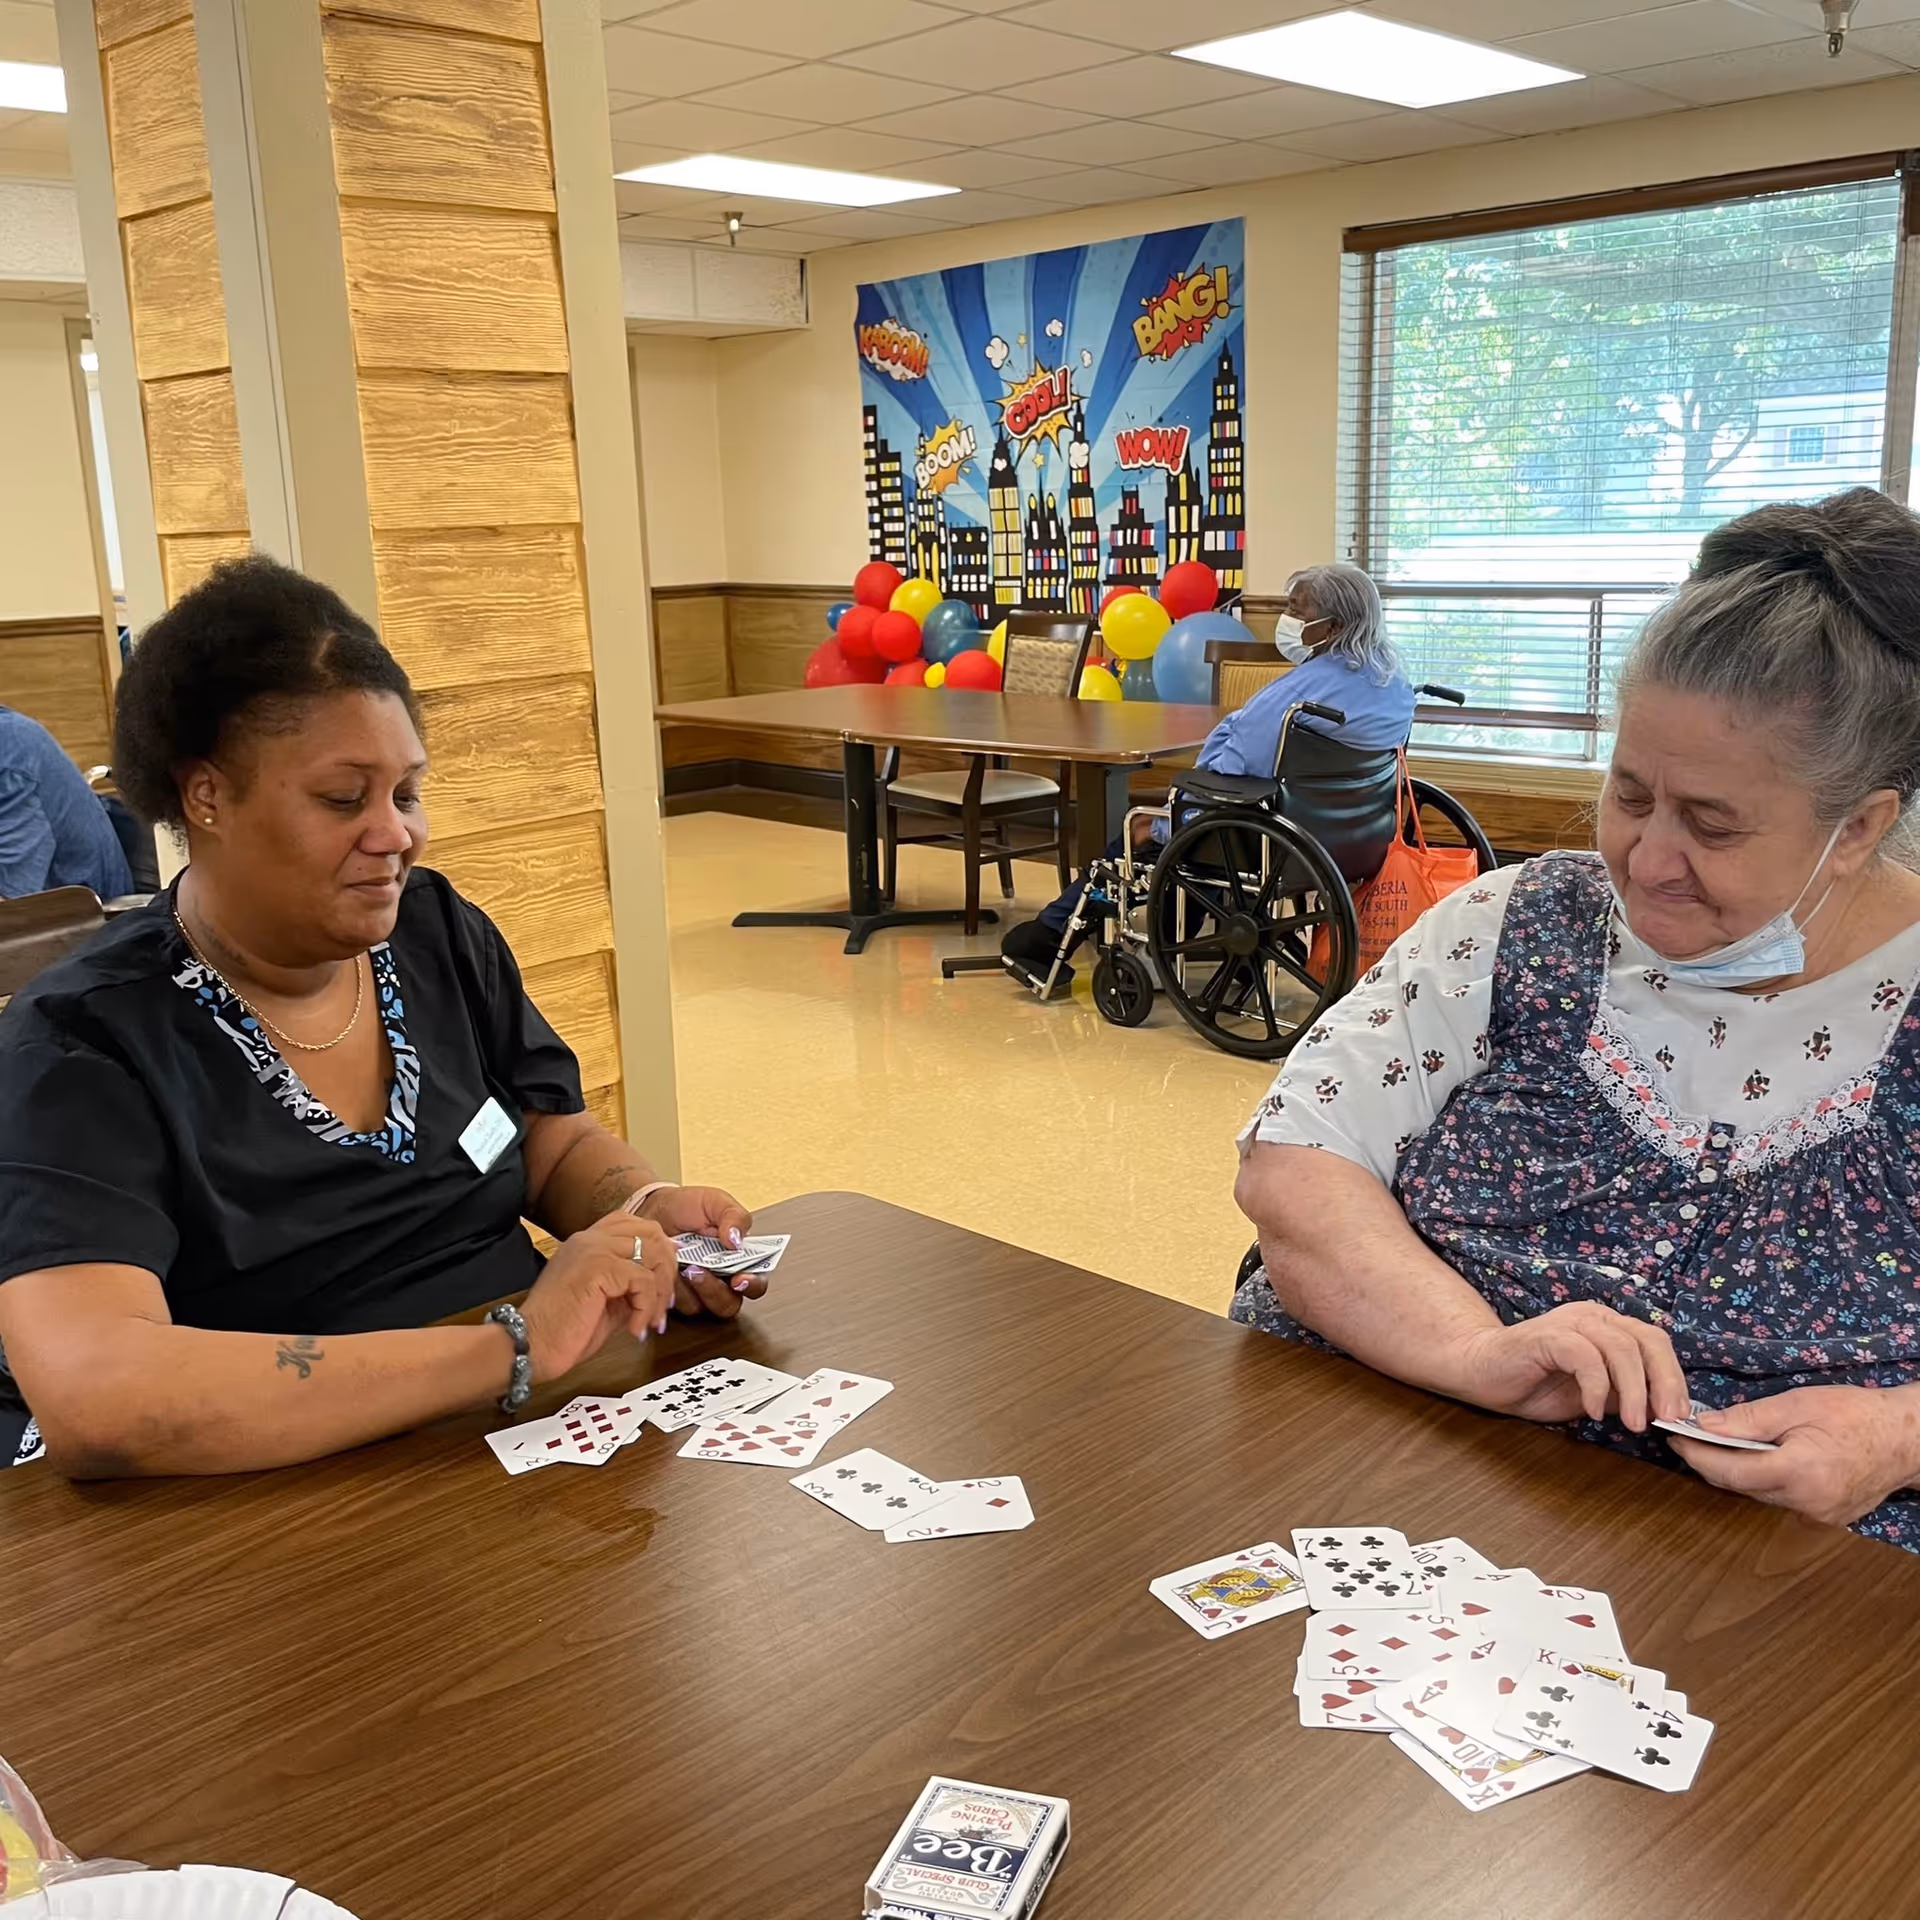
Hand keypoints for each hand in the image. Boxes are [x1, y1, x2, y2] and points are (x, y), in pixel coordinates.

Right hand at [520, 1210, 676, 1382]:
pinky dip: (646, 1307)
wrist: (531, 1346)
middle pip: (651, 1233)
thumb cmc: (562, 1331)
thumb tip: (661, 1284)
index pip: (635, 1224)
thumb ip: (629, 1286)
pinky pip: (642, 1279)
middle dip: (667, 1270)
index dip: (658, 1249)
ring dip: (659, 1293)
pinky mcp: (597, 1267)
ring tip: (651, 1321)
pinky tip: (634, 1329)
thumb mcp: (606, 1302)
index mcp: (587, 1241)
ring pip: (653, 1253)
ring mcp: (593, 1249)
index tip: (664, 1281)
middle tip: (664, 1305)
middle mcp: (590, 1237)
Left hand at [637, 1184, 766, 1320]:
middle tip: (700, 1270)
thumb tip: (737, 1241)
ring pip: (703, 1307)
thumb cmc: (688, 1206)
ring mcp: (698, 1290)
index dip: (752, 1285)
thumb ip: (734, 1217)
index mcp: (741, 1259)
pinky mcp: (675, 1295)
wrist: (652, 1208)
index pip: (756, 1282)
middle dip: (716, 1292)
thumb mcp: (716, 1202)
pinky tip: (669, 1266)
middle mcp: (722, 1279)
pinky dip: (674, 1286)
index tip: (739, 1279)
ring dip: (693, 1289)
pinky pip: (676, 1302)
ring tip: (683, 1265)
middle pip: (729, 1304)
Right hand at [1455, 1302, 1689, 1432]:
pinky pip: (1584, 1356)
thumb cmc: (1536, 1384)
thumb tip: (1666, 1413)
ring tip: (1633, 1423)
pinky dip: (1596, 1387)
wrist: (1481, 1373)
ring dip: (1634, 1390)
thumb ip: (1626, 1396)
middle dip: (1664, 1381)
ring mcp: (1569, 1323)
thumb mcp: (1594, 1395)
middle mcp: (1593, 1318)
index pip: (1655, 1342)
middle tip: (1666, 1418)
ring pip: (1621, 1347)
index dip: (1674, 1378)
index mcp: (1608, 1326)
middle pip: (1647, 1339)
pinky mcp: (1546, 1336)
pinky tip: (1591, 1411)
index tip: (1678, 1416)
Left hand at [1667, 1385, 1919, 1528]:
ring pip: (1758, 1494)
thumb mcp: (1798, 1404)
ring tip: (1716, 1443)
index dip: (1696, 1455)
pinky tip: (1755, 1457)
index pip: (1730, 1471)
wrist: (1907, 1439)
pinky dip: (1762, 1478)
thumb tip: (1705, 1426)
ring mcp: (1817, 1515)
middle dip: (1709, 1461)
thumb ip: (1748, 1419)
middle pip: (1741, 1485)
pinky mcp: (1825, 1517)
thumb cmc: (1856, 1414)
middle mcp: (1806, 1502)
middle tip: (1687, 1436)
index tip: (1673, 1437)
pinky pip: (1780, 1498)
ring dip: (1735, 1470)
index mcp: (1799, 1472)